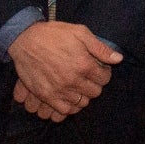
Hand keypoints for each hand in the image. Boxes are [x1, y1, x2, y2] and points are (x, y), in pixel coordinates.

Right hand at [7, 21, 121, 117]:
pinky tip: (69, 97)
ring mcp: (59, 90)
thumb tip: (118, 59)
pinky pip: (64, 111)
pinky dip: (69, 106)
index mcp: (84, 64)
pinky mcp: (46, 95)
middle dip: (95, 84)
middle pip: (95, 92)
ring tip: (79, 87)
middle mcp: (73, 80)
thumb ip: (100, 48)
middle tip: (89, 78)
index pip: (104, 78)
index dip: (104, 73)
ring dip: (83, 96)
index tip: (99, 69)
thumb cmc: (54, 34)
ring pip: (81, 103)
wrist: (26, 40)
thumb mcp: (81, 33)